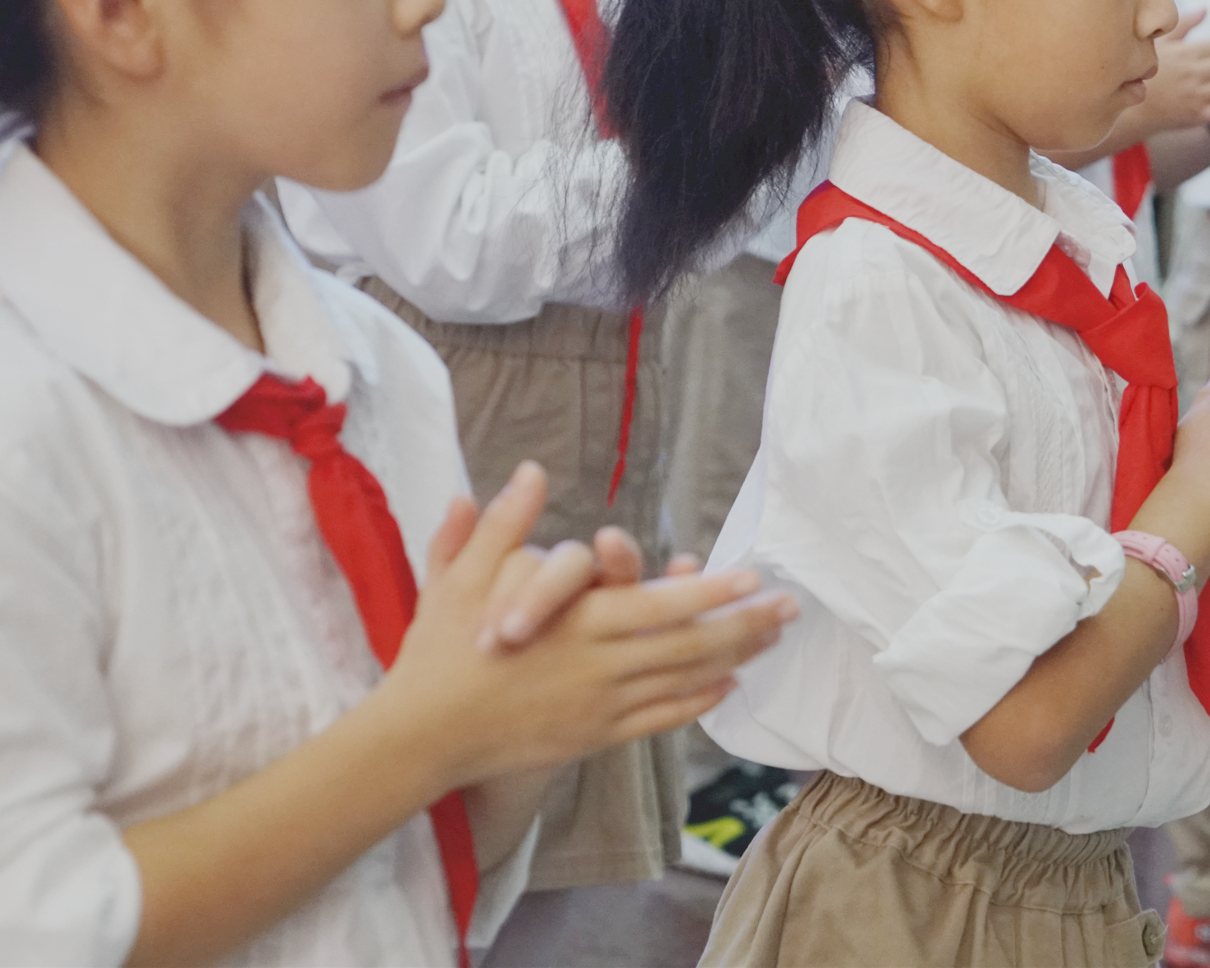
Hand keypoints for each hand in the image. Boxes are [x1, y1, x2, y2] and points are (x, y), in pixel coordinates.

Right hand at [381, 462, 795, 795]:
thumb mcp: (459, 578)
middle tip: (790, 608)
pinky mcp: (592, 739)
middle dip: (745, 625)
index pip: (660, 605)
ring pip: (682, 683)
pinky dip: (696, 704)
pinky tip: (723, 687)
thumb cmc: (438, 652)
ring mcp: (599, 708)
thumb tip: (527, 470)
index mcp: (575, 624)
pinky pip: (658, 720)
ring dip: (731, 659)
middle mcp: (599, 668)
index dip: (711, 592)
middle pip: (689, 646)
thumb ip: (500, 526)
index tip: (751, 576)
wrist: (419, 738)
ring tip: (770, 641)